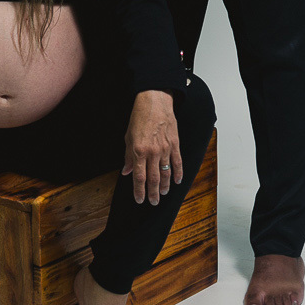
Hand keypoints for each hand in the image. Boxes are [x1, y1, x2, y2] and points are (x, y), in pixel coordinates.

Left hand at [121, 90, 181, 204]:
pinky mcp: (175, 144)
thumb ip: (128, 156)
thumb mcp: (128, 136)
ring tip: (163, 194)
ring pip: (166, 173)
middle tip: (153, 202)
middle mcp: (152, 152)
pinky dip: (178, 174)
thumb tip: (126, 171)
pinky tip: (176, 181)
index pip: (139, 177)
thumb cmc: (139, 116)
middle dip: (153, 193)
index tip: (139, 199)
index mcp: (139, 151)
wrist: (154, 101)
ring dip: (165, 186)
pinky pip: (177, 163)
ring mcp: (165, 149)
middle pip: (153, 179)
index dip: (139, 191)